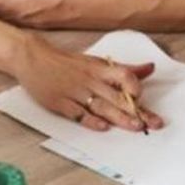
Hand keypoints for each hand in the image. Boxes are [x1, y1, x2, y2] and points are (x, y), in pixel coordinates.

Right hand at [13, 37, 165, 132]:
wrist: (32, 58)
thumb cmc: (67, 63)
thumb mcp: (96, 62)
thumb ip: (124, 69)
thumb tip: (150, 68)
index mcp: (100, 69)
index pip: (123, 76)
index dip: (135, 86)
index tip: (144, 97)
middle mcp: (90, 80)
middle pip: (116, 96)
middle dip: (136, 111)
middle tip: (152, 123)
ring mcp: (75, 92)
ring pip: (101, 106)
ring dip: (119, 117)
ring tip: (135, 127)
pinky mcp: (60, 103)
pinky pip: (77, 113)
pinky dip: (90, 120)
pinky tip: (102, 126)